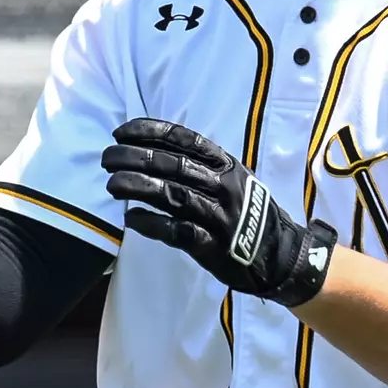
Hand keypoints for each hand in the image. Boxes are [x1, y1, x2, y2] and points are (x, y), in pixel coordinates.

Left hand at [101, 118, 336, 306]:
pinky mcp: (213, 246)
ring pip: (174, 195)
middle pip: (173, 165)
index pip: (184, 139)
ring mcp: (220, 216)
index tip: (120, 133)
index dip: (149, 132)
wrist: (281, 255)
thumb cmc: (248, 212)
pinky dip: (152, 224)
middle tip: (106, 157)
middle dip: (135, 158)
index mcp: (227, 164)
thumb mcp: (233, 178)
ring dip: (138, 187)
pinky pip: (179, 232)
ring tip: (111, 184)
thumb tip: (153, 147)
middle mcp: (224, 186)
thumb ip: (201, 164)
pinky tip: (130, 218)